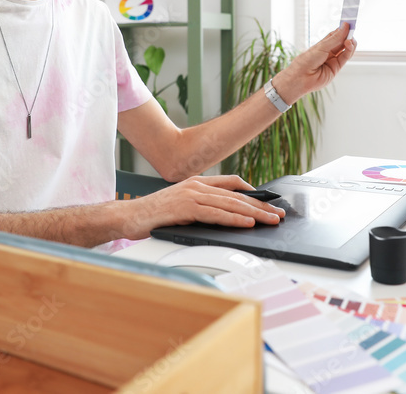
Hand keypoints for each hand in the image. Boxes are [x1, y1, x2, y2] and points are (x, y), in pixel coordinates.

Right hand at [124, 175, 285, 239]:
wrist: (128, 216)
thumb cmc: (153, 214)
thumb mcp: (182, 206)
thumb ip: (202, 207)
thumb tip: (225, 216)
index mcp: (197, 182)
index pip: (232, 182)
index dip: (252, 191)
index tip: (268, 201)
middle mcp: (196, 185)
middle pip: (237, 194)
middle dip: (261, 205)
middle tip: (277, 214)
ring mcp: (192, 194)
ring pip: (231, 203)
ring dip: (254, 213)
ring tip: (270, 220)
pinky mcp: (186, 208)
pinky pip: (217, 214)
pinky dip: (235, 219)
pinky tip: (248, 223)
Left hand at [273, 23, 356, 104]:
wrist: (301, 78)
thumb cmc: (306, 61)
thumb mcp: (321, 47)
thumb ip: (335, 38)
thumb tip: (344, 26)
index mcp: (322, 45)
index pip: (335, 35)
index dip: (342, 29)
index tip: (349, 23)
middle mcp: (328, 52)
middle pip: (341, 42)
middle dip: (347, 36)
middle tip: (353, 30)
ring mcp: (332, 60)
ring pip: (345, 50)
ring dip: (350, 44)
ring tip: (350, 39)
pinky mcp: (336, 68)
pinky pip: (345, 58)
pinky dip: (349, 51)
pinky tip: (349, 44)